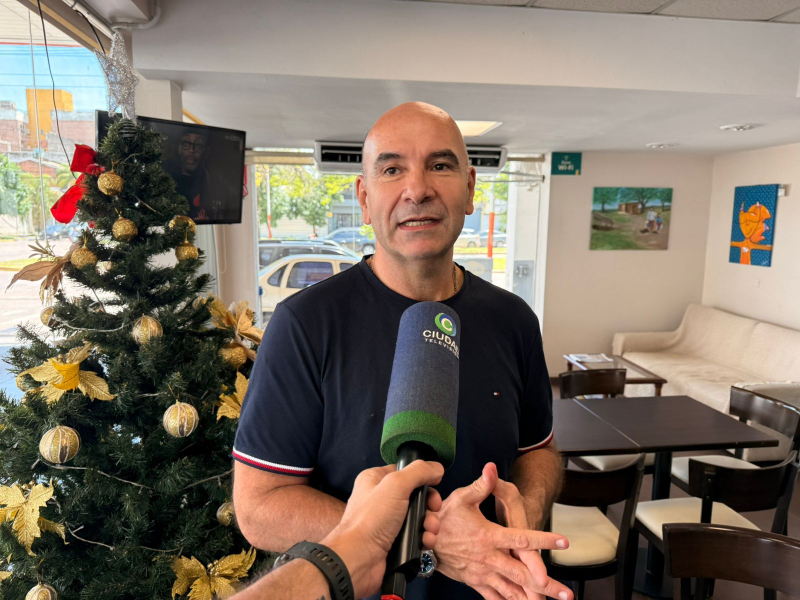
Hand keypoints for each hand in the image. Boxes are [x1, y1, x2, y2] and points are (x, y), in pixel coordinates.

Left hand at [322, 460, 443, 598]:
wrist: (358, 559)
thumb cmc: (371, 519)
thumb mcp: (396, 486)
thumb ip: (418, 472)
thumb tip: (436, 467)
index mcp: (375, 480)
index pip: (405, 472)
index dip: (422, 477)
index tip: (435, 483)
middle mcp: (380, 499)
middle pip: (415, 496)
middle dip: (429, 505)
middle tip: (434, 509)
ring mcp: (387, 522)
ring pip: (418, 517)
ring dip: (429, 523)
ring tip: (430, 531)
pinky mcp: (394, 541)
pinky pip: (415, 535)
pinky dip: (424, 538)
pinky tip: (425, 542)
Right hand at [435, 463, 572, 599]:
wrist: (424, 541)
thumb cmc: (443, 519)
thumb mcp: (461, 498)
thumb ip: (481, 485)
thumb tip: (491, 468)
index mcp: (490, 537)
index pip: (522, 538)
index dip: (543, 539)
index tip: (563, 541)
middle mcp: (489, 559)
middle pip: (523, 574)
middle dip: (546, 585)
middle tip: (566, 594)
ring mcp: (483, 574)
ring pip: (512, 590)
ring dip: (532, 599)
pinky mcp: (476, 583)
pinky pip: (495, 598)